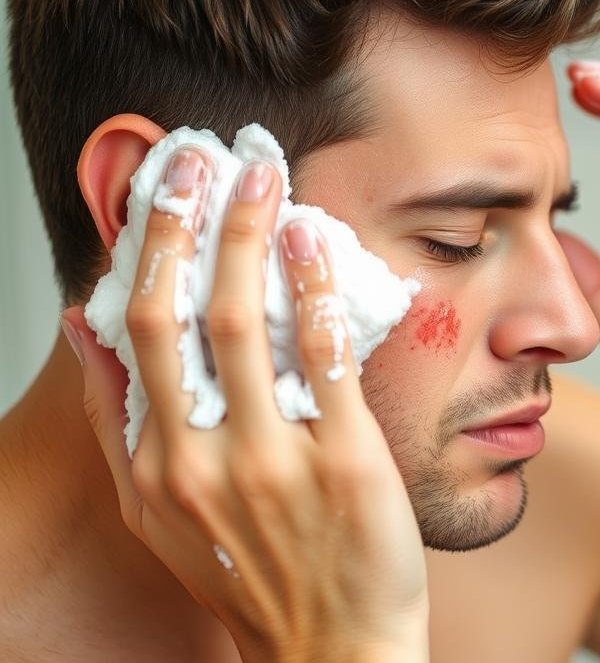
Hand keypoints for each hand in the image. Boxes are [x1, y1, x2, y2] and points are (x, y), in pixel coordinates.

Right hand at [61, 148, 428, 661]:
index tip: (160, 189)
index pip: (135, 332)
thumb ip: (118, 420)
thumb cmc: (250, 573)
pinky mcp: (343, 460)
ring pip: (249, 322)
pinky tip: (314, 239)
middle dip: (185, 223)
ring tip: (260, 177)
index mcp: (153, 464)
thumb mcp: (157, 511)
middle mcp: (201, 457)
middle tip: (199, 157)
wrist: (329, 647)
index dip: (145, 249)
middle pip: (180, 314)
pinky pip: (325, 357)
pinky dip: (316, 289)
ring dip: (251, 237)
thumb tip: (85, 326)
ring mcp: (273, 458)